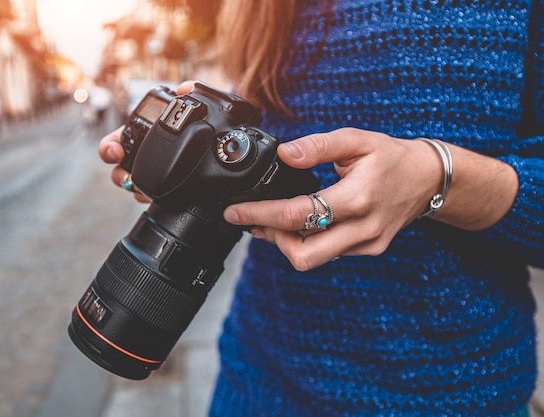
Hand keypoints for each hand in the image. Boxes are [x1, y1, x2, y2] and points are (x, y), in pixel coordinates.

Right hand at [97, 80, 195, 202]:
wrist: (210, 138)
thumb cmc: (192, 119)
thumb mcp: (190, 103)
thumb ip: (189, 91)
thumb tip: (185, 89)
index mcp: (140, 133)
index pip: (114, 142)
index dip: (109, 148)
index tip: (115, 153)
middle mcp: (140, 154)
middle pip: (118, 170)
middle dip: (119, 176)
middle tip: (127, 179)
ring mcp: (150, 172)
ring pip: (133, 186)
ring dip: (136, 190)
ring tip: (144, 192)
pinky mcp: (163, 187)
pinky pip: (151, 197)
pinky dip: (152, 198)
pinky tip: (160, 199)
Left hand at [222, 128, 517, 270]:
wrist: (429, 179)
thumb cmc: (391, 157)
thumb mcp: (356, 140)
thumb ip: (318, 146)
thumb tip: (284, 153)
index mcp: (357, 198)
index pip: (296, 215)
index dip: (259, 214)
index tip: (234, 212)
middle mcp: (362, 228)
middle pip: (302, 254)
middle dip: (271, 239)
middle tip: (253, 220)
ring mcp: (367, 244)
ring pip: (313, 259)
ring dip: (286, 242)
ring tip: (271, 221)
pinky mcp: (369, 250)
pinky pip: (328, 254)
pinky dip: (307, 241)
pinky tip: (300, 224)